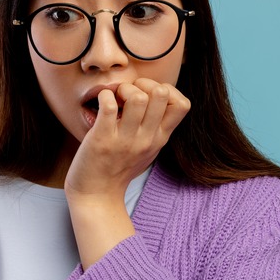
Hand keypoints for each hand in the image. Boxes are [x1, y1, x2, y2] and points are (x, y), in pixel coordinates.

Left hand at [64, 78, 189, 267]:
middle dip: (143, 83)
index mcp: (160, 138)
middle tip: (127, 93)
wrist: (96, 195)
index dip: (166, 89)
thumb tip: (159, 94)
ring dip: (124, 89)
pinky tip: (101, 102)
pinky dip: (105, 96)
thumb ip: (157, 125)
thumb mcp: (148, 148)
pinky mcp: (102, 140)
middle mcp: (146, 138)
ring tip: (115, 97)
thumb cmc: (119, 168)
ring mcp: (125, 140)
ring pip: (138, 98)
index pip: (182, 104)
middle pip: (161, 93)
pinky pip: (108, 106)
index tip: (147, 94)